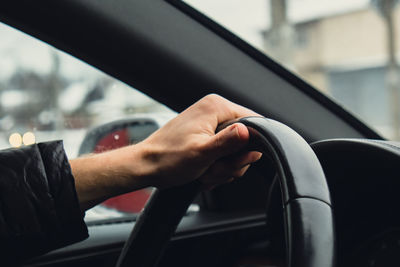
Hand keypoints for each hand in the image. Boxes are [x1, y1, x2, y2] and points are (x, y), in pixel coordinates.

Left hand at [136, 94, 261, 188]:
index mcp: (215, 107)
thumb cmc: (168, 158)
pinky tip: (202, 171)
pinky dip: (215, 167)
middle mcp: (214, 111)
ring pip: (235, 151)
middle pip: (245, 140)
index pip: (254, 122)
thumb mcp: (202, 153)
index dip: (249, 146)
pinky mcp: (205, 136)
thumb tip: (250, 131)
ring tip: (204, 170)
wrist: (146, 166)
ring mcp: (210, 124)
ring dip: (222, 168)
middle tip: (212, 168)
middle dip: (231, 162)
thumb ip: (228, 142)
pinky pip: (223, 154)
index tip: (234, 160)